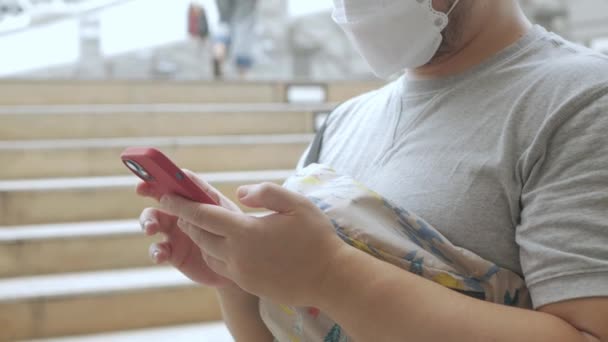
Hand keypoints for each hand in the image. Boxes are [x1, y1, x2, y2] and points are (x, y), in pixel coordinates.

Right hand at [137, 170, 237, 286]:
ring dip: (148, 222)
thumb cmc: (235, 235)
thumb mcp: (226, 216)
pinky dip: (156, 251)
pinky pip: (158, 250)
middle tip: (141, 191)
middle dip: (148, 192)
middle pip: (159, 199)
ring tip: (151, 228)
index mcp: (196, 199)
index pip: (177, 181)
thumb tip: (186, 183)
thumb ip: (208, 201)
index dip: (162, 173)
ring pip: (152, 222)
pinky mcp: (173, 254)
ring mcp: (175, 233)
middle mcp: (182, 213)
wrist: (239, 267)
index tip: (151, 171)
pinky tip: (161, 255)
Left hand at [159, 182, 347, 305]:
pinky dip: (215, 253)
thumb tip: (239, 193)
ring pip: (208, 252)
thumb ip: (265, 192)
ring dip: (201, 237)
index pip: (202, 215)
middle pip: (200, 235)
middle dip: (187, 219)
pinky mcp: (248, 284)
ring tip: (202, 224)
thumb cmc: (316, 238)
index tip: (165, 196)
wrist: (330, 278)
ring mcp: (241, 272)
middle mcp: (236, 254)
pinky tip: (224, 245)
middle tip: (182, 207)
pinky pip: (221, 267)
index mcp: (245, 232)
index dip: (181, 204)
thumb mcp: (296, 204)